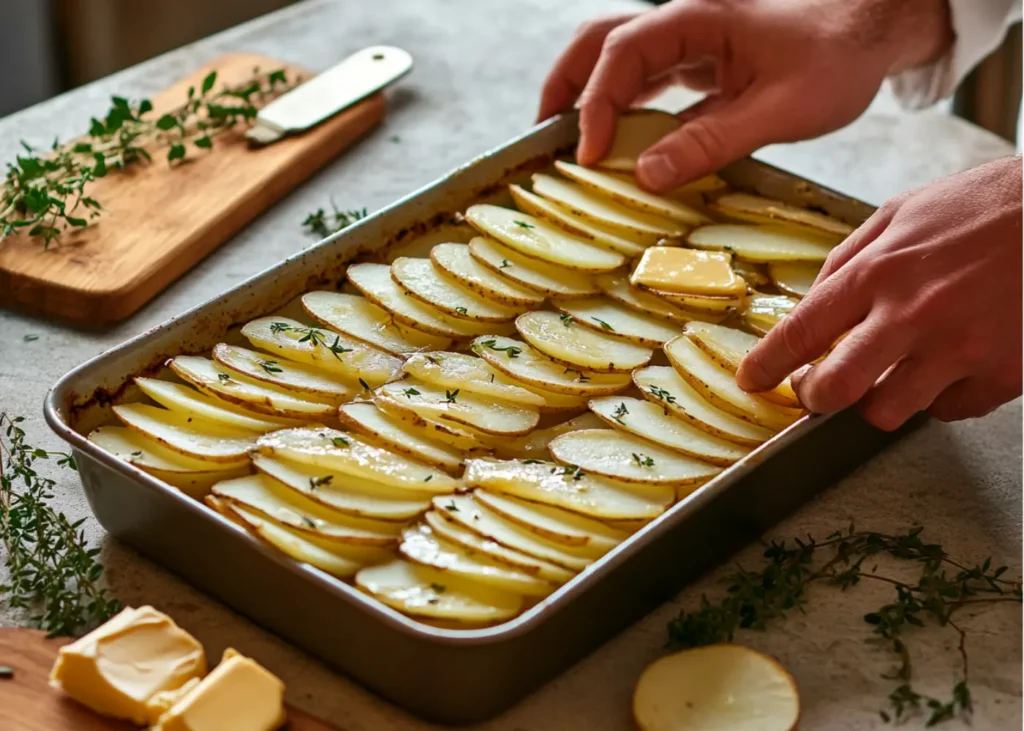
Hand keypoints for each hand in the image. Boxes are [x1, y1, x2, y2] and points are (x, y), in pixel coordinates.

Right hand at [537, 0, 951, 190]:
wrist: (872, 28)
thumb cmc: (837, 57)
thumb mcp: (780, 108)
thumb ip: (711, 141)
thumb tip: (644, 175)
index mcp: (697, 19)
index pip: (623, 54)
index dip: (596, 104)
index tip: (588, 155)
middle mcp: (682, 24)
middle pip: (599, 41)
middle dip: (564, 87)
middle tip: (543, 139)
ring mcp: (688, 43)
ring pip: (616, 58)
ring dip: (585, 95)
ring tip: (567, 143)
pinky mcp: (699, 63)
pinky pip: (644, 81)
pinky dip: (620, 109)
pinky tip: (616, 144)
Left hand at [737, 156, 1022, 429]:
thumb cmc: (981, 208)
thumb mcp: (898, 214)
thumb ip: (847, 261)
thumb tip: (810, 304)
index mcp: (879, 270)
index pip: (802, 331)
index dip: (767, 364)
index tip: (752, 379)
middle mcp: (913, 313)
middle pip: (837, 389)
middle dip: (814, 399)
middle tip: (815, 392)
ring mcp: (961, 348)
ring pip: (888, 411)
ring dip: (879, 399)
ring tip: (892, 371)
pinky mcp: (1004, 372)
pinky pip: (949, 411)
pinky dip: (940, 396)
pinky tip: (948, 365)